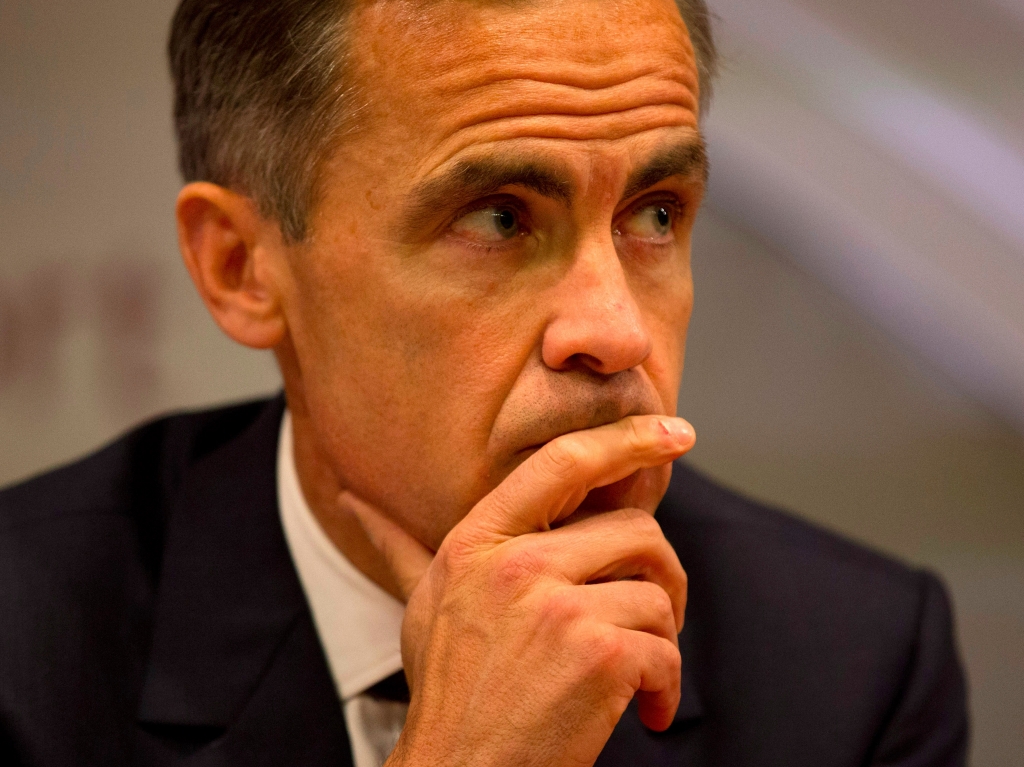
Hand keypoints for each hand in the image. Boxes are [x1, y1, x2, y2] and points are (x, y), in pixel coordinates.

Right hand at [341, 415, 694, 766]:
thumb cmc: (447, 691)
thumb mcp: (421, 606)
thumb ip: (398, 548)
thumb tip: (351, 502)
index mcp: (477, 542)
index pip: (562, 462)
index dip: (625, 439)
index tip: (674, 433)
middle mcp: (515, 565)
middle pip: (636, 528)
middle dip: (663, 576)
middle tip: (654, 618)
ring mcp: (555, 608)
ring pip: (657, 593)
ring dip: (663, 641)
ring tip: (638, 677)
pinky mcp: (595, 654)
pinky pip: (666, 648)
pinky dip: (666, 686)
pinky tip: (643, 714)